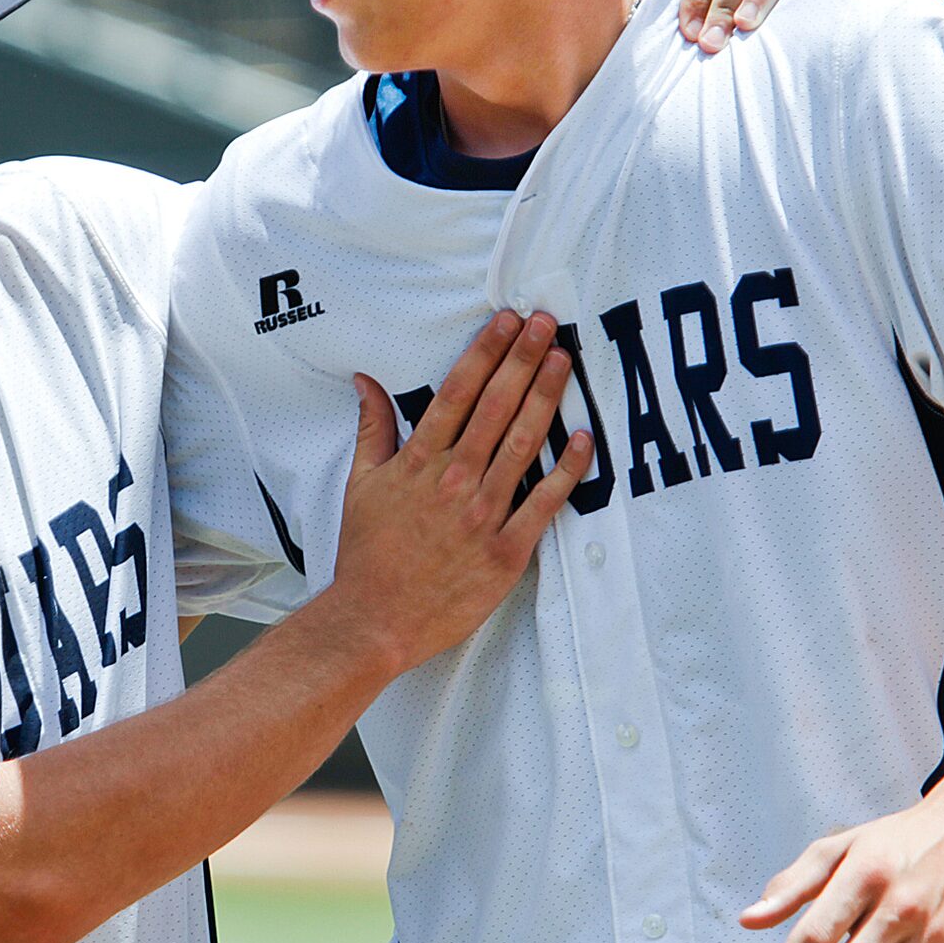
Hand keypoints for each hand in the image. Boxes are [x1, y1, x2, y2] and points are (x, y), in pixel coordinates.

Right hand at [323, 311, 590, 677]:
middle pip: (495, 407)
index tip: (507, 321)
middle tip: (547, 322)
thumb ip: (372, 429)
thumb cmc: (366, 555)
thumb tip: (366, 382)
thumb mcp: (360, 486)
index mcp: (417, 462)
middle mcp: (452, 481)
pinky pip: (543, 503)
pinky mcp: (505, 551)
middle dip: (523, 359)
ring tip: (565, 360)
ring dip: (546, 397)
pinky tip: (583, 438)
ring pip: (522, 444)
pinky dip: (566, 470)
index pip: (457, 393)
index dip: (486, 352)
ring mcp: (480, 515)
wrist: (373, 621)